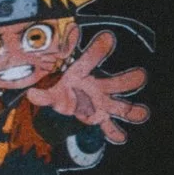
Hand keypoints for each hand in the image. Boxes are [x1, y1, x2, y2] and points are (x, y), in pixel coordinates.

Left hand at [34, 29, 149, 142]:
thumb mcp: (50, 90)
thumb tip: (31, 95)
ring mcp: (102, 103)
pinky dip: (114, 132)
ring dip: (131, 109)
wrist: (64, 101)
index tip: (107, 37)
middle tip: (141, 75)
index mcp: (85, 72)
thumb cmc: (60, 88)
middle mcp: (99, 87)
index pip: (92, 59)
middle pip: (117, 82)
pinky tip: (121, 137)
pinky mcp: (100, 119)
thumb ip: (43, 93)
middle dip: (128, 79)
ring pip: (120, 105)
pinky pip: (110, 127)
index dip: (98, 49)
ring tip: (142, 112)